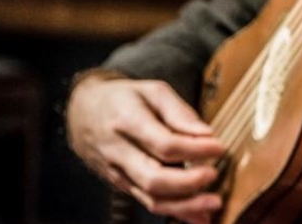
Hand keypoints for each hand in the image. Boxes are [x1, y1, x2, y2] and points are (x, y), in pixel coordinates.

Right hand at [66, 73, 226, 223]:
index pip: (163, 143)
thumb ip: (179, 111)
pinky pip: (148, 203)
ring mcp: (118, 173)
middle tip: (214, 175)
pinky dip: (175, 212)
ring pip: (150, 197)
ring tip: (213, 203)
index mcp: (127, 122)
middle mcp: (119, 152)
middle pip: (154, 178)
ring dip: (184, 206)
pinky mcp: (122, 185)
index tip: (219, 147)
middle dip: (188, 182)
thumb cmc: (123, 98)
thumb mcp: (151, 90)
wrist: (82, 113)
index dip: (194, 149)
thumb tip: (206, 133)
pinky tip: (198, 216)